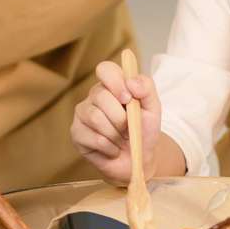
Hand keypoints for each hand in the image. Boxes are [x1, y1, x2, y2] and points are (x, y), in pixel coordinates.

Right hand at [70, 61, 162, 184]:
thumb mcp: (153, 108)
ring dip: (116, 134)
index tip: (128, 99)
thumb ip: (147, 88)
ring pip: (96, 118)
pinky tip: (113, 149)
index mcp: (112, 85)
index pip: (105, 69)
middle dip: (121, 117)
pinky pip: (94, 138)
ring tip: (121, 139)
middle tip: (129, 128)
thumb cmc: (144, 131)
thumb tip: (131, 82)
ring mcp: (82, 114)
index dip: (115, 82)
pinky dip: (111, 148)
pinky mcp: (76, 133)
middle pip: (101, 96)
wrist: (138, 159)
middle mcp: (94, 96)